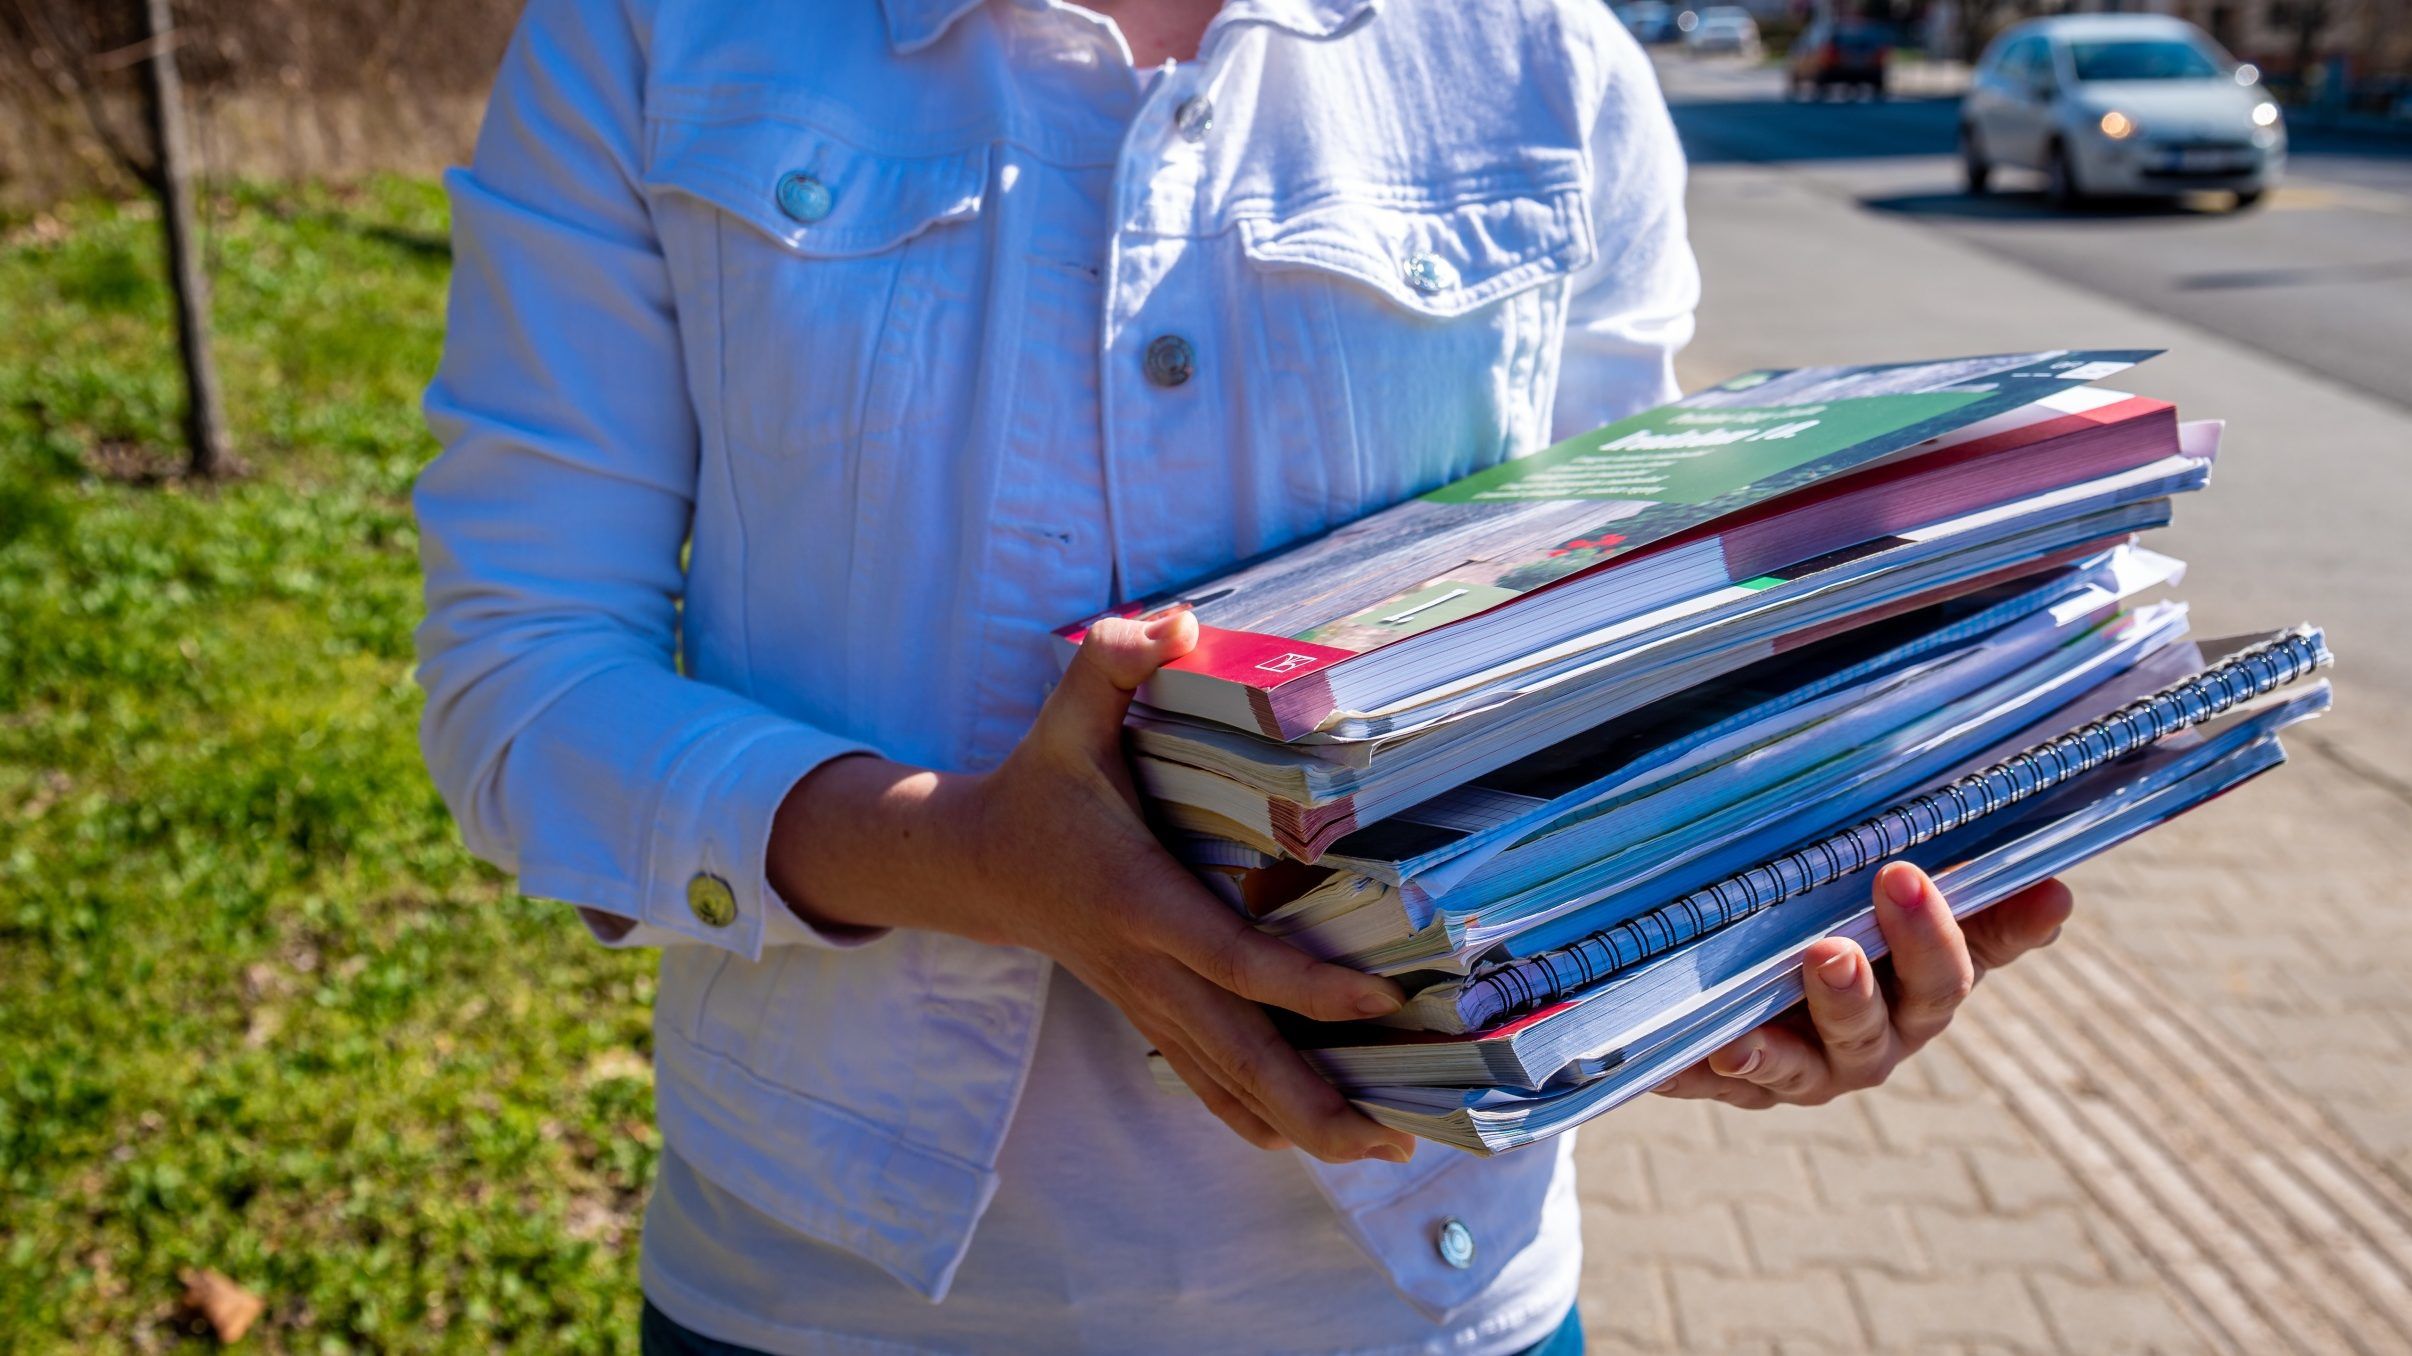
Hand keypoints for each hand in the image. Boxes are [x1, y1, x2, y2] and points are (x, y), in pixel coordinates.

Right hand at [768, 611, 1417, 1163]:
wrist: (973, 861)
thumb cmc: (1039, 786)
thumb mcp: (1066, 716)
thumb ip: (1114, 663)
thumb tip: (1180, 621)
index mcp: (1138, 898)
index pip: (1229, 954)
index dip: (1303, 982)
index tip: (1379, 998)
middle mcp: (1146, 965)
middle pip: (1237, 1052)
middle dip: (1315, 1101)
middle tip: (1395, 1140)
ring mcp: (1147, 1000)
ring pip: (1228, 1081)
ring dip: (1302, 1123)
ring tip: (1382, 1153)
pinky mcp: (1151, 1012)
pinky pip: (1207, 1079)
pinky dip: (1255, 1116)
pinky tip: (1306, 1146)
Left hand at [1651, 864, 2072, 1108]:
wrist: (1690, 996)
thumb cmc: (1784, 922)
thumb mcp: (1829, 880)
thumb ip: (1886, 850)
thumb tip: (1951, 797)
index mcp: (1922, 975)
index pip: (1989, 945)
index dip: (2021, 923)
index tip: (2050, 891)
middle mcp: (1887, 1027)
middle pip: (1928, 996)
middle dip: (1921, 939)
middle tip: (1900, 879)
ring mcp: (1821, 1064)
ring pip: (1846, 1043)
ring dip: (1842, 999)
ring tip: (1826, 956)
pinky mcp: (1750, 1082)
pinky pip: (1742, 1074)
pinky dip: (1734, 1056)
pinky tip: (1720, 1039)